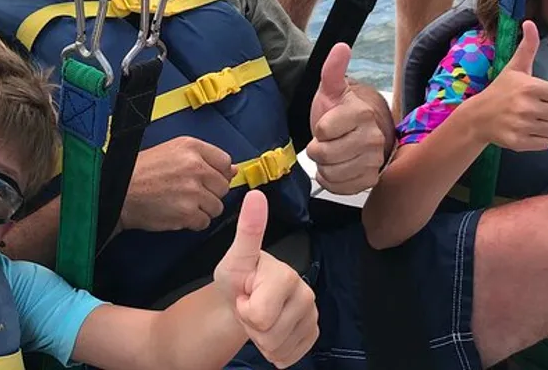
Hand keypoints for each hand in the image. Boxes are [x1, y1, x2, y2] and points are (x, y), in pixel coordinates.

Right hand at [119, 138, 236, 232]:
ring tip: (183, 203)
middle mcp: (195, 166)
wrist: (119, 192)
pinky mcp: (187, 212)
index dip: (218, 174)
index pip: (225, 162)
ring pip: (216, 206)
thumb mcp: (173, 151)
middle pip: (223, 186)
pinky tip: (179, 214)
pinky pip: (204, 222)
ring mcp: (192, 190)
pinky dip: (194, 222)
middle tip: (190, 193)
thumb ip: (204, 158)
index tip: (207, 179)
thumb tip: (232, 170)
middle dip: (210, 193)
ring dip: (203, 209)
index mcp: (192, 147)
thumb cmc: (142, 172)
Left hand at [214, 191, 318, 367]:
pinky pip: (288, 357)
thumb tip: (255, 194)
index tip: (245, 292)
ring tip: (259, 315)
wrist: (243, 299)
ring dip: (262, 338)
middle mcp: (306, 294)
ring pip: (278, 348)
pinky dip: (274, 350)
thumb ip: (248, 230)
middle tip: (250, 304)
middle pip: (269, 335)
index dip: (244, 309)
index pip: (259, 315)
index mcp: (286, 275)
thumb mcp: (235, 257)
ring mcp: (312, 315)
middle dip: (252, 325)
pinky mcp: (312, 333)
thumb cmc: (238, 278)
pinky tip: (272, 328)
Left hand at [307, 43, 385, 194]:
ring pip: (331, 173)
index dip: (318, 130)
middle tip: (326, 141)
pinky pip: (340, 187)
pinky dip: (333, 180)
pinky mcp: (370, 179)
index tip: (326, 125)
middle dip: (318, 149)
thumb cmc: (340, 110)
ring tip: (332, 153)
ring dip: (324, 165)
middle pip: (324, 154)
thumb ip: (333, 70)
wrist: (356, 132)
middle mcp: (373, 138)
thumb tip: (341, 47)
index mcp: (361, 113)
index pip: (323, 131)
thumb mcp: (331, 90)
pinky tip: (337, 167)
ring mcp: (374, 160)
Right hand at [468, 21, 547, 151]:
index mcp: (531, 87)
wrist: (477, 116)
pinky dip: (538, 140)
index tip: (543, 97)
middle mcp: (527, 107)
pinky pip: (544, 144)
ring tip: (531, 121)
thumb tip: (530, 22)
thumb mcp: (515, 68)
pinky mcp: (518, 142)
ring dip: (546, 127)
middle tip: (537, 110)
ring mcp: (522, 125)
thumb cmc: (500, 90)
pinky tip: (526, 131)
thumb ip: (527, 46)